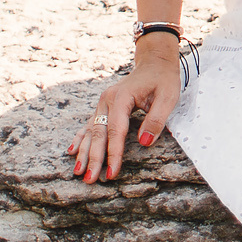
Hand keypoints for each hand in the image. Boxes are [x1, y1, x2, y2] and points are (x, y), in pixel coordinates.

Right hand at [70, 45, 182, 183]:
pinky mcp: (103, 107)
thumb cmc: (163, 79)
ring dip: (84, 152)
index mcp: (121, 98)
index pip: (116, 132)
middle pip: (98, 134)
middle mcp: (107, 101)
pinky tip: (72, 151)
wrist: (154, 63)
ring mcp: (103, 103)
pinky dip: (81, 139)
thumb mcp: (168, 97)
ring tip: (78, 172)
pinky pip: (89, 125)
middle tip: (90, 179)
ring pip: (91, 131)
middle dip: (94, 158)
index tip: (112, 173)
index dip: (113, 154)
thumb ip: (156, 119)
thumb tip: (144, 143)